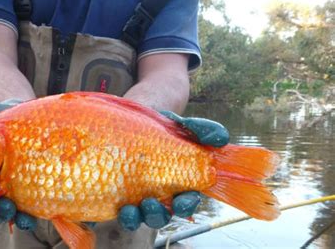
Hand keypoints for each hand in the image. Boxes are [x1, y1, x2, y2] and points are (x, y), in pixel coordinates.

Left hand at [117, 112, 228, 230]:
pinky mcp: (120, 196)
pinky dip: (125, 215)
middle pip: (164, 215)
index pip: (187, 202)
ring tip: (134, 207)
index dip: (186, 205)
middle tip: (152, 203)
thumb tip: (220, 139)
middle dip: (159, 214)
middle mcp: (160, 195)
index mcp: (179, 184)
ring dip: (139, 217)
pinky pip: (123, 214)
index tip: (182, 201)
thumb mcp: (181, 126)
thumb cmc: (161, 128)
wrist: (132, 124)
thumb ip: (202, 130)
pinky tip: (122, 208)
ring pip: (143, 217)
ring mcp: (139, 198)